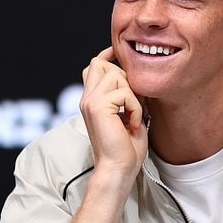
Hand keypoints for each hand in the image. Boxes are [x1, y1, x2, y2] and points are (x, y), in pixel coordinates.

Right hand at [80, 46, 147, 183]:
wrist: (118, 168)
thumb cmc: (126, 146)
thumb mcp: (127, 113)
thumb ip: (125, 94)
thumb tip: (133, 75)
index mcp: (91, 99)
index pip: (94, 66)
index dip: (107, 56)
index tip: (119, 54)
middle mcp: (87, 98)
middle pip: (102, 63)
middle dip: (125, 78)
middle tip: (133, 104)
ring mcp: (90, 101)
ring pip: (116, 76)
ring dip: (132, 95)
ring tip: (133, 116)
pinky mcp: (97, 107)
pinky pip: (125, 93)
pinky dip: (135, 108)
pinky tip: (133, 124)